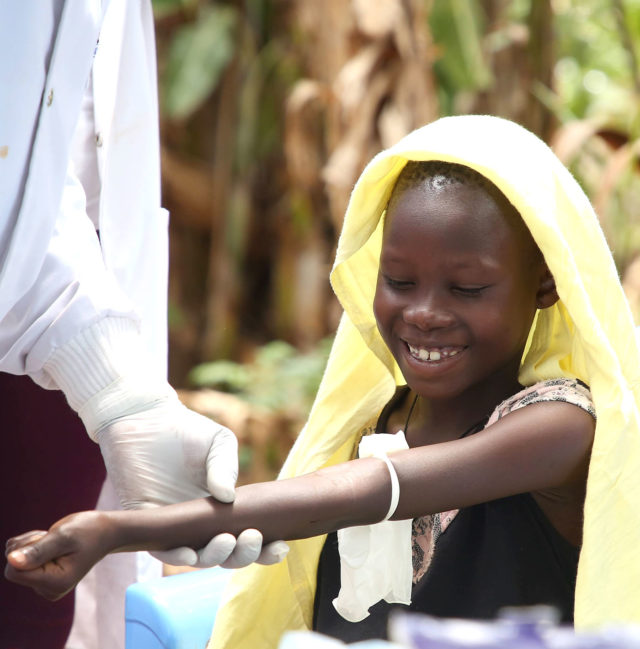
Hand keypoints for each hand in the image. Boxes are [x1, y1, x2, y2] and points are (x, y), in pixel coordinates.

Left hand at [4, 512, 111, 599]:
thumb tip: (10, 561)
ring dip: (31, 545)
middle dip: (28, 546)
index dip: (24, 550)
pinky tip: (52, 545)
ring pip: (16, 563)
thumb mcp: (64, 536)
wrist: (105, 532)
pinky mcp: (43, 580)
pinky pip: (21, 563)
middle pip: (14, 568)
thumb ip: (38, 550)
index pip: (14, 572)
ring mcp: (45, 586)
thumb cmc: (89, 531)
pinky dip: (32, 547)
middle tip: (53, 537)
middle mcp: (48, 590)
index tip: (45, 539)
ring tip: (55, 540)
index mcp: (55, 583)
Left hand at [92, 389, 287, 566]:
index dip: (265, 550)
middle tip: (250, 537)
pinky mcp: (148, 522)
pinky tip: (189, 552)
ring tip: (226, 542)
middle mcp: (202, 523)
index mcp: (225, 508)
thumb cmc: (187, 431)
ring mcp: (176, 525)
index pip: (248, 538)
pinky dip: (177, 554)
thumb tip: (228, 499)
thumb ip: (225, 468)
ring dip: (214, 557)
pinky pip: (162, 549)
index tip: (280, 546)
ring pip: (198, 557)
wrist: (147, 418)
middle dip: (243, 555)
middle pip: (227, 555)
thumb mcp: (219, 443)